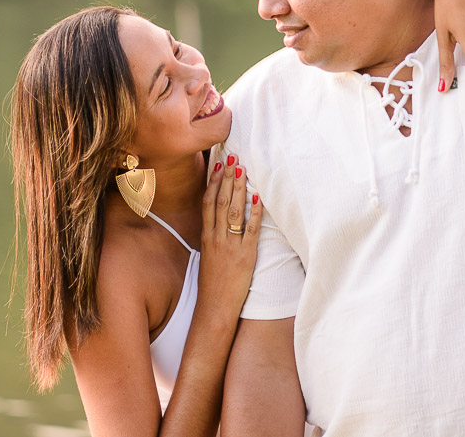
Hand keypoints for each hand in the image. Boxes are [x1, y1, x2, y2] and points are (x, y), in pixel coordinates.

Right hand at [200, 155, 261, 313]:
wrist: (214, 307)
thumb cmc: (213, 282)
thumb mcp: (207, 255)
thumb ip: (212, 236)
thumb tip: (218, 218)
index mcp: (206, 237)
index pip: (208, 202)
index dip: (213, 182)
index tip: (218, 164)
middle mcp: (217, 238)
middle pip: (221, 201)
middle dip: (228, 178)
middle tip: (234, 157)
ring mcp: (230, 246)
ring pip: (234, 211)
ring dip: (239, 188)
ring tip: (244, 170)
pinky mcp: (245, 256)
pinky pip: (250, 231)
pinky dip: (254, 214)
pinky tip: (257, 199)